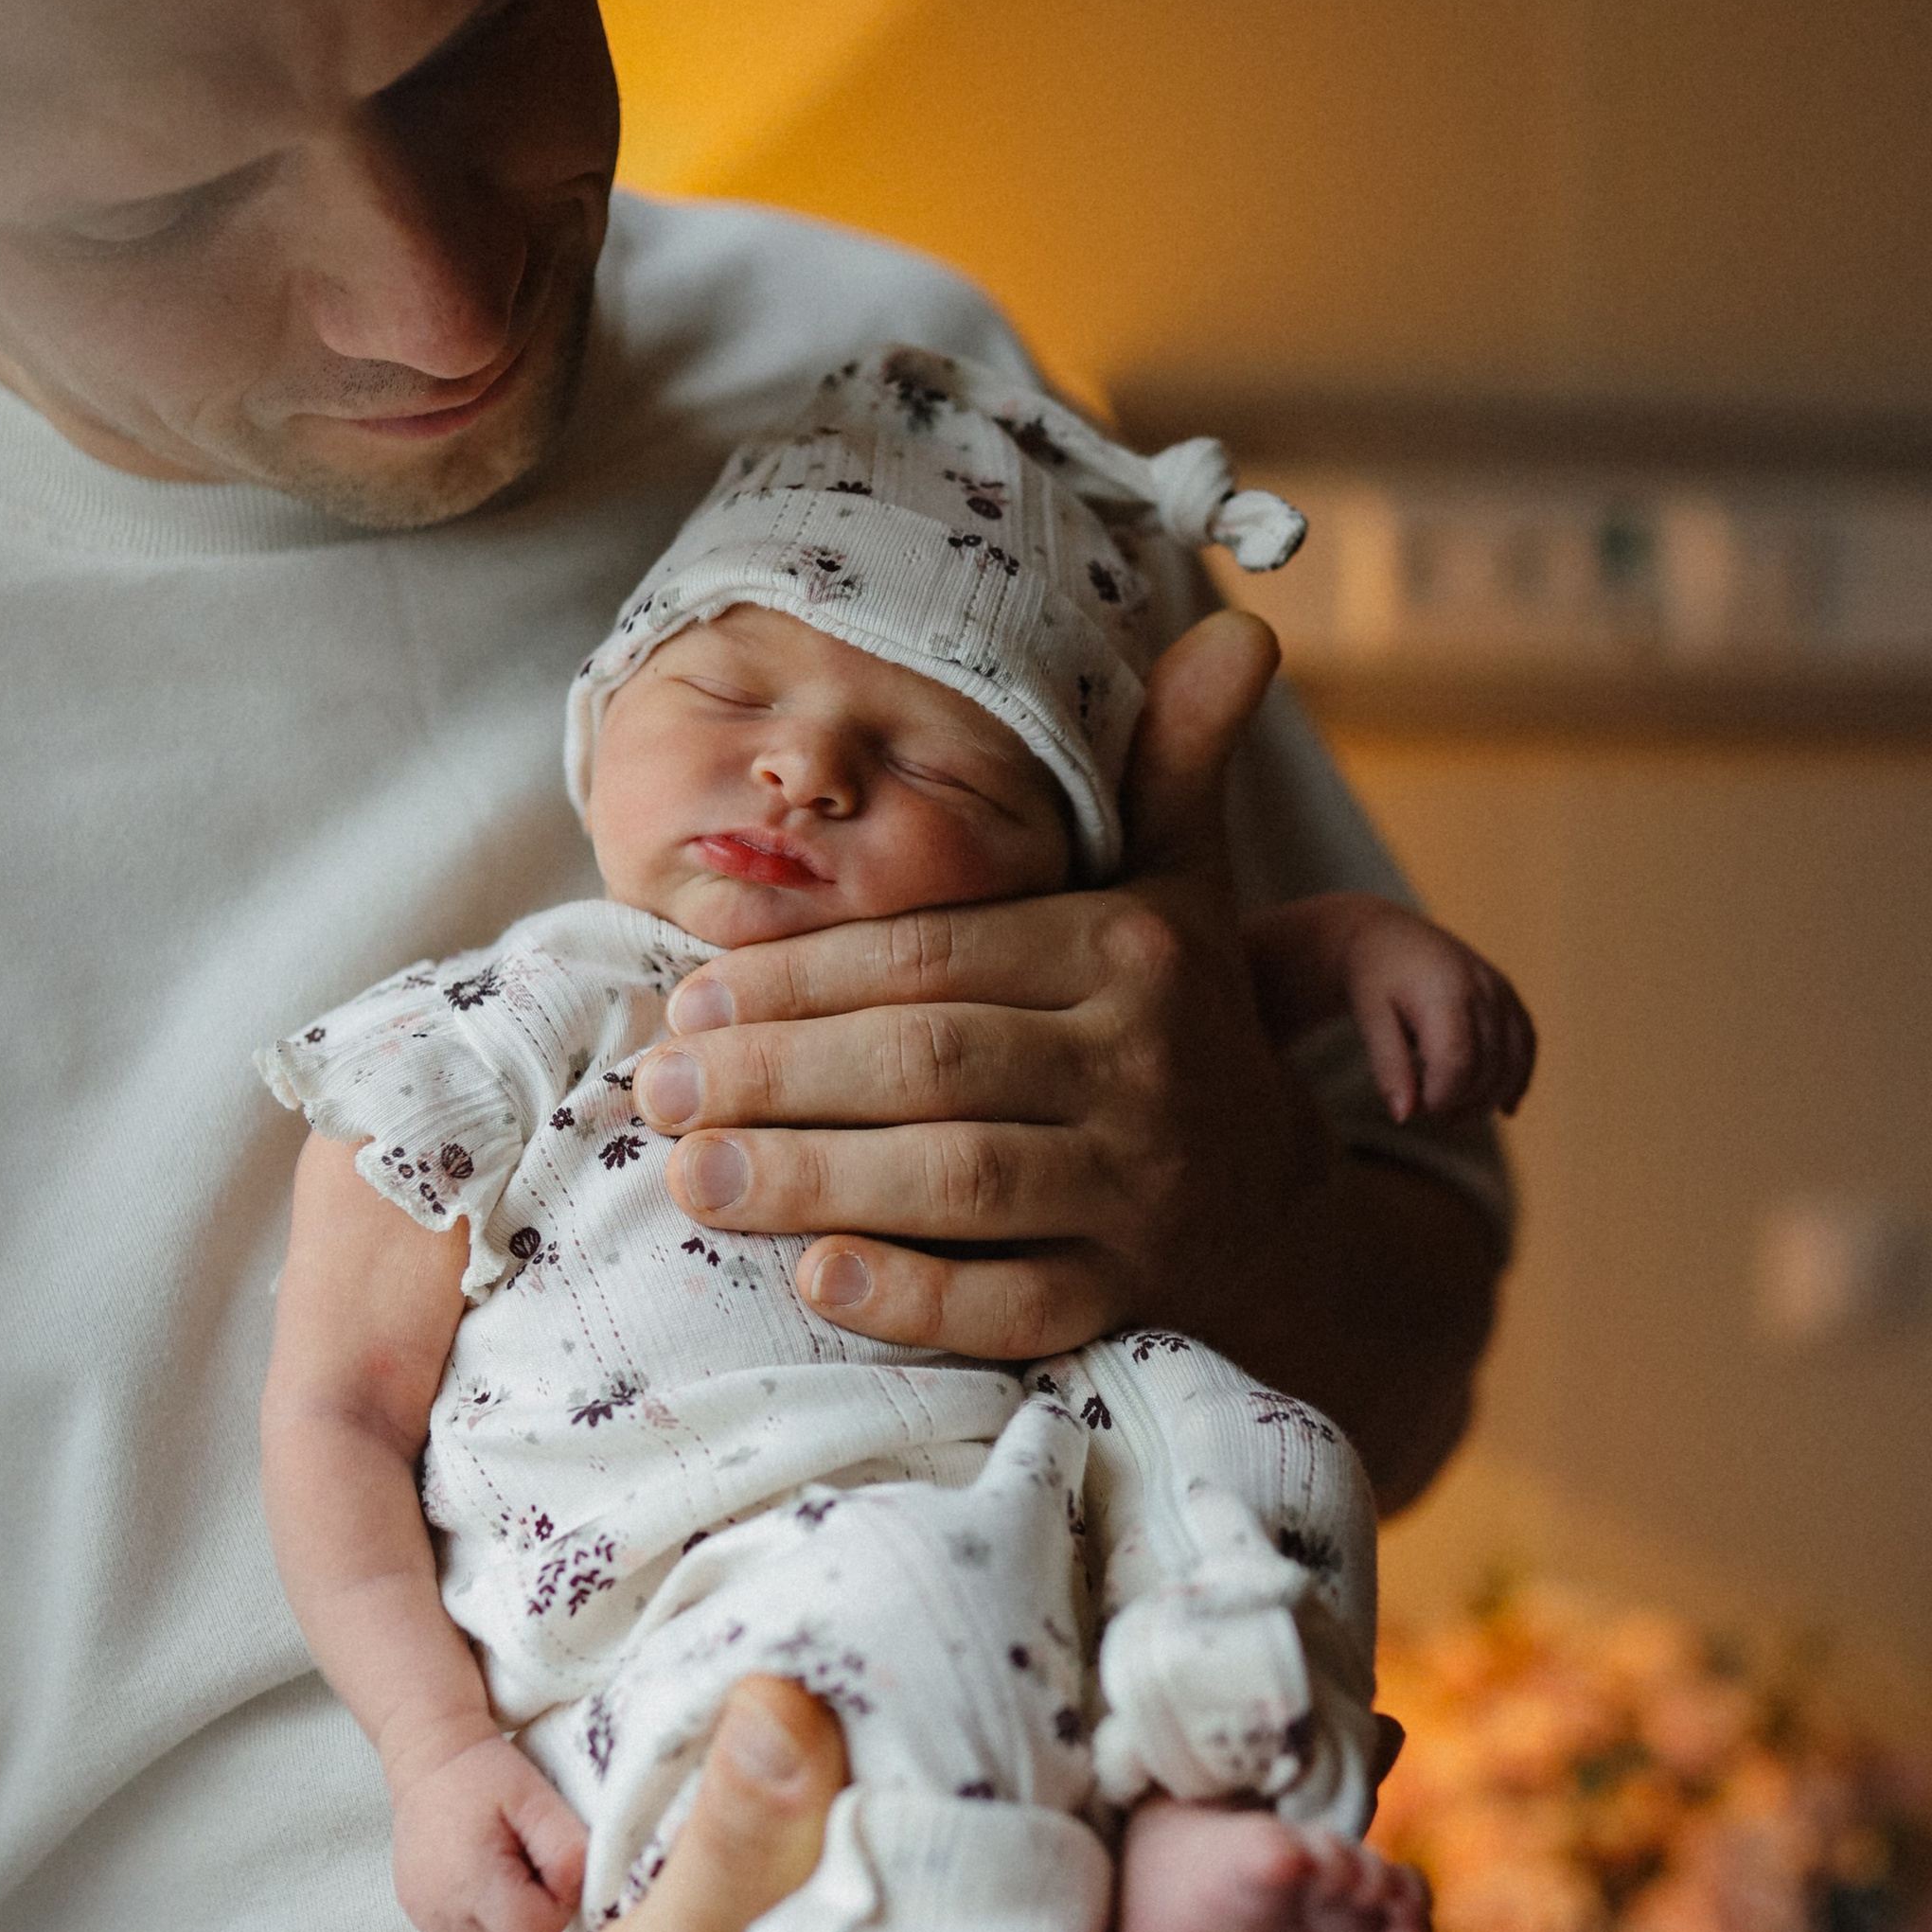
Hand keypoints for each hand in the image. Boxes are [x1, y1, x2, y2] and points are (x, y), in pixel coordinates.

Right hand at [391, 1734, 587, 1931]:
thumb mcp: (537, 1798)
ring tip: (517, 1886)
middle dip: (539, 1922)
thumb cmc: (486, 1774)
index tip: (555, 1869)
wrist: (431, 1758)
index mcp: (471, 1879)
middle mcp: (440, 1909)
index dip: (558, 1906)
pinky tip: (498, 1901)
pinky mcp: (420, 1918)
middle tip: (537, 1873)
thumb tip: (578, 1892)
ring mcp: (425, 1918)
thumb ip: (567, 1848)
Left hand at [628, 612, 1331, 1364]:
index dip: (801, 978)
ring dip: (813, 1180)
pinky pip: (1013, 1307)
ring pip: (961, 1183)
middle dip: (776, 1077)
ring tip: (691, 1179)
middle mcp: (1146, 1067)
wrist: (1274, 1203)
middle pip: (931, 1064)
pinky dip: (914, 1299)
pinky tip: (813, 1280)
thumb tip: (1240, 625)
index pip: (935, 956)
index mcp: (1135, 951)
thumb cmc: (1174, 1022)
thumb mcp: (1182, 885)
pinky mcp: (1130, 1299)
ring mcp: (1142, 1193)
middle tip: (657, 1089)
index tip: (687, 997)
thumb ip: (1172, 762)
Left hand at [1247, 891, 1534, 1123]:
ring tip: (1453, 1113)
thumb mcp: (1370, 1018)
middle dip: (1460, 1103)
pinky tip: (1504, 1108)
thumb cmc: (1373, 978)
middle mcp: (1481, 988)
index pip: (1457, 1062)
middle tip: (1425, 1108)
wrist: (1388, 936)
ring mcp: (1501, 991)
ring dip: (1487, 1099)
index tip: (1413, 1107)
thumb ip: (1388, 1066)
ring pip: (1513, 1062)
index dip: (1440, 1098)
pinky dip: (1517, 1079)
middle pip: (1488, 1068)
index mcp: (1443, 990)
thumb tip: (1403, 1117)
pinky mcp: (1509, 996)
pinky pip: (1526, 1045)